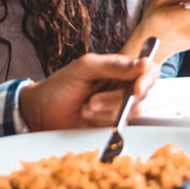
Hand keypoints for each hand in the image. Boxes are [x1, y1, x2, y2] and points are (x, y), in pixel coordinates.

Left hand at [18, 53, 157, 131]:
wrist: (40, 114)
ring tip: (85, 108)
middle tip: (92, 100)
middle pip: (142, 94)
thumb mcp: (85, 67)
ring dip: (106, 112)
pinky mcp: (113, 124)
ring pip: (131, 111)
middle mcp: (123, 86)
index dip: (147, 79)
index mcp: (120, 68)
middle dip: (116, 100)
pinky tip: (88, 118)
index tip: (136, 89)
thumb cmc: (59, 86)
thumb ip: (114, 65)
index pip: (149, 70)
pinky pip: (122, 125)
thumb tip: (143, 63)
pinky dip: (104, 122)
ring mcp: (119, 106)